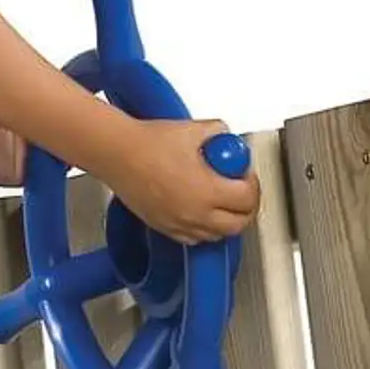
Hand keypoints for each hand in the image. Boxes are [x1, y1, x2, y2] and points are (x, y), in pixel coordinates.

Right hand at [98, 118, 260, 245]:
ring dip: (226, 220)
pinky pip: (194, 239)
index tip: (244, 173)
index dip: (252, 184)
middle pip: (238, 224)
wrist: (117, 153)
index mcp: (208, 191)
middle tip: (241, 191)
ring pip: (217, 235)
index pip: (247, 199)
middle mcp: (196, 214)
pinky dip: (203, 229)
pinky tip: (199, 211)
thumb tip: (225, 137)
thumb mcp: (195, 130)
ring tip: (221, 200)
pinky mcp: (164, 227)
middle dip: (245, 207)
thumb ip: (218, 133)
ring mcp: (180, 224)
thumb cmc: (149, 143)